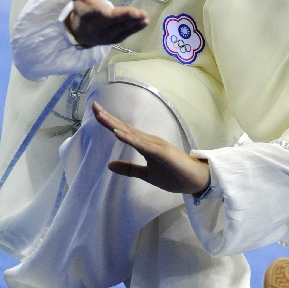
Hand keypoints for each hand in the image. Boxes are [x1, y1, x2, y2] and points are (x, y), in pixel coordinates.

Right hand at [66, 0, 148, 46]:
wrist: (81, 33)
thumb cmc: (83, 9)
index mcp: (88, 15)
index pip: (94, 13)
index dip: (100, 12)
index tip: (106, 10)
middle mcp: (97, 27)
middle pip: (112, 21)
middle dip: (125, 17)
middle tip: (139, 13)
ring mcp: (107, 35)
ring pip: (121, 28)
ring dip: (134, 22)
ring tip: (144, 15)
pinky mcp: (115, 39)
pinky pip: (126, 34)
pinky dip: (136, 29)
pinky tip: (145, 22)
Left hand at [92, 102, 210, 194]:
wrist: (196, 181)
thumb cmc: (174, 175)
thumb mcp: (146, 174)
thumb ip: (129, 169)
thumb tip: (109, 165)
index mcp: (145, 144)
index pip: (124, 131)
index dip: (109, 122)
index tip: (96, 112)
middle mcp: (149, 141)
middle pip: (125, 128)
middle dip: (108, 118)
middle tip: (93, 106)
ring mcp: (156, 145)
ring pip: (132, 134)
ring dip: (116, 125)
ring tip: (101, 116)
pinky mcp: (162, 153)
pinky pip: (143, 145)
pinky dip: (130, 139)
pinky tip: (118, 133)